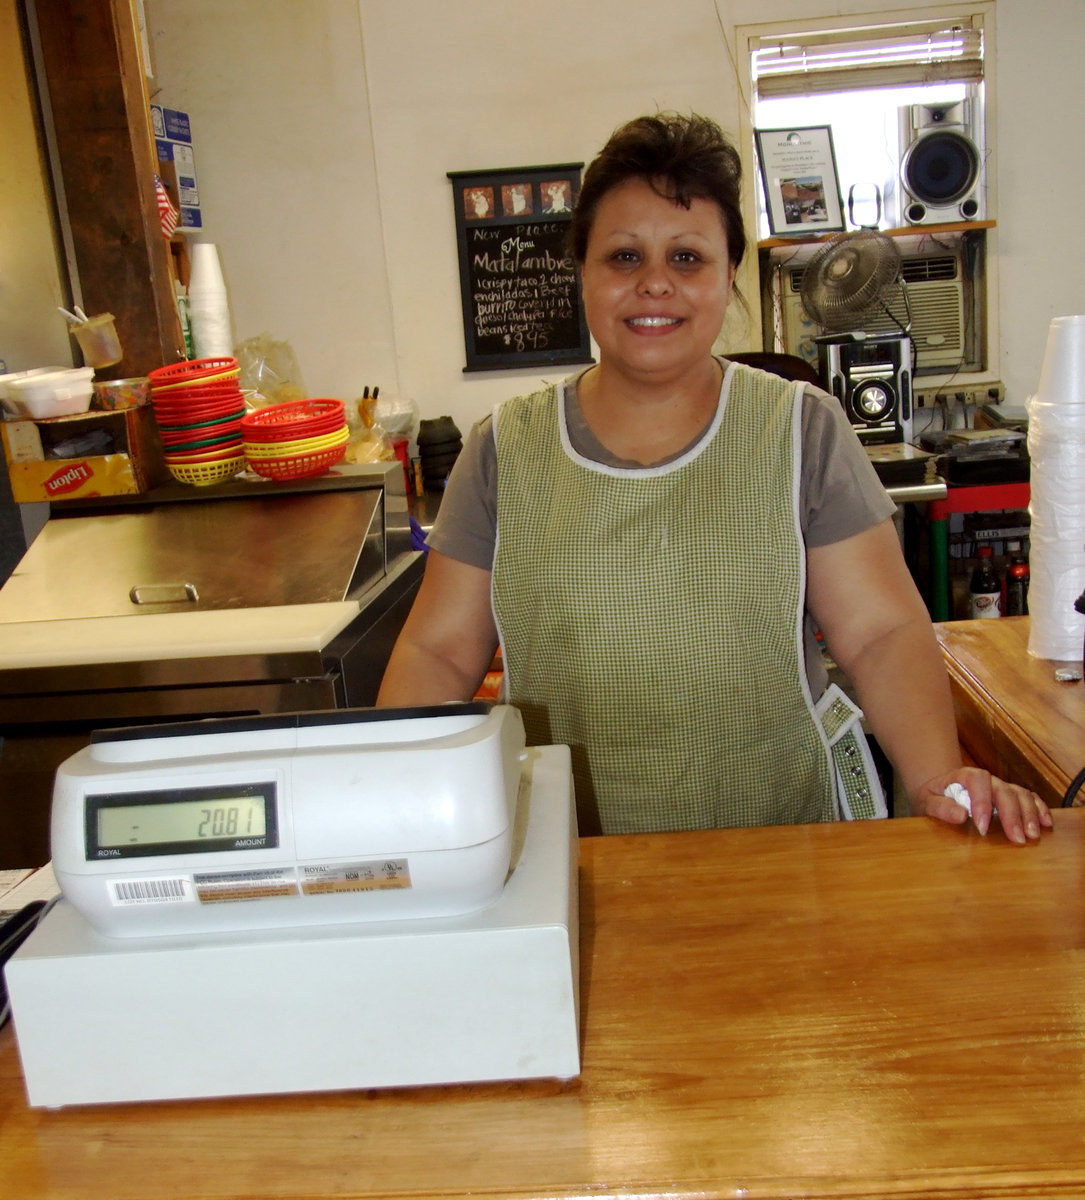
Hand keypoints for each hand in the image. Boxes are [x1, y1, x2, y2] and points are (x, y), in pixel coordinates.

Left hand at [915, 767, 1053, 844]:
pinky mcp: (1011, 797)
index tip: (982, 828)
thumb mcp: (927, 801)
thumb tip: (961, 815)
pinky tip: (1046, 824)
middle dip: (1012, 815)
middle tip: (1017, 838)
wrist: (940, 793)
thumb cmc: (934, 798)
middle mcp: (987, 780)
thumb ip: (940, 807)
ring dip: (1029, 814)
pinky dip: (1039, 809)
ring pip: (1020, 794)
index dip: (982, 802)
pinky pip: (1029, 799)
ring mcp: (1001, 787)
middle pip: (1004, 790)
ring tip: (1032, 835)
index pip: (978, 782)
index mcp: (965, 776)